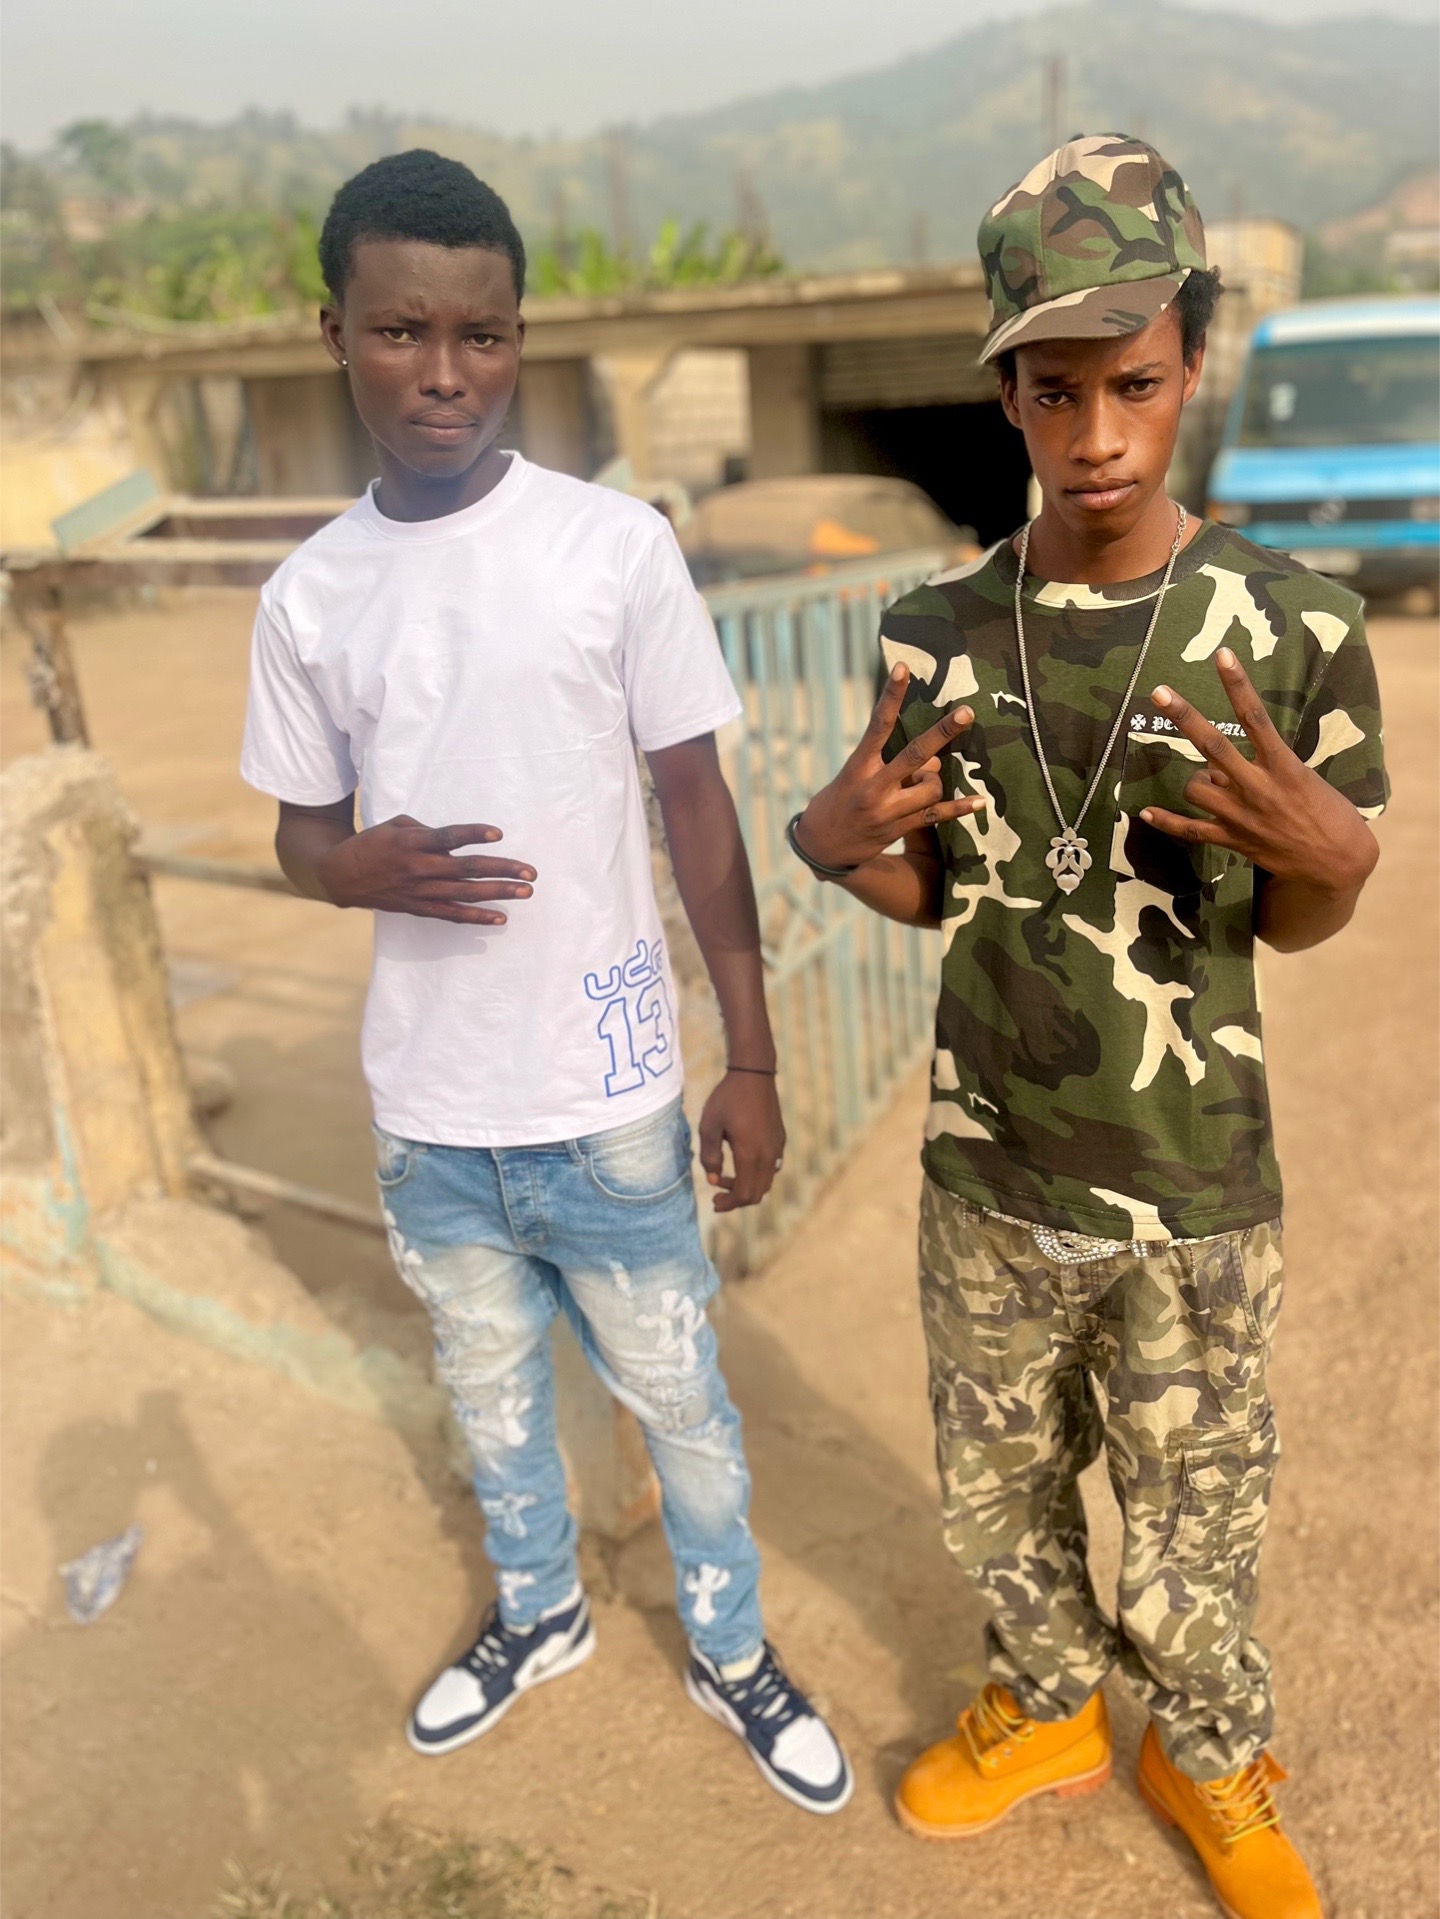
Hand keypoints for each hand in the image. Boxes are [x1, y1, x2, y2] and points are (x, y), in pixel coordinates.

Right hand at [317, 815, 536, 923]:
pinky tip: (500, 918)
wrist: (342, 875)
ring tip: (525, 892)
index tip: (499, 834)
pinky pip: (452, 914)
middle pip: (466, 869)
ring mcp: (420, 891)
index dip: (473, 834)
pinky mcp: (419, 908)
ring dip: (498, 893)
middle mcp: (418, 868)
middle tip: (530, 872)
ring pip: (465, 893)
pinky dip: (476, 918)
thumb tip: (456, 842)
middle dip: (501, 870)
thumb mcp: (396, 826)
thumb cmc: (373, 844)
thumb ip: (427, 831)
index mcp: (411, 843)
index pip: (448, 837)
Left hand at [698, 1070, 784, 1213]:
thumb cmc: (727, 1098)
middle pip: (757, 1193)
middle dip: (736, 1199)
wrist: (753, 1074)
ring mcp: (777, 1147)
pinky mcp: (780, 1139)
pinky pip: (771, 1167)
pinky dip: (756, 1174)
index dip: (729, 1204)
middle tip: (716, 1193)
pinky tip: (740, 1162)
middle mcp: (768, 1155)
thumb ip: (709, 1156)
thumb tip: (713, 1179)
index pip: (745, 1194)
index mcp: (750, 1154)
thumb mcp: (708, 1126)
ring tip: (724, 1177)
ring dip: (746, 1186)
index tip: (714, 1203)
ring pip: (766, 1182)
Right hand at [795, 663, 984, 870]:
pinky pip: (935, 817)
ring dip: (934, 781)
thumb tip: (935, 762)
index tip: (903, 669)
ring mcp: (887, 811)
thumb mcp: (855, 775)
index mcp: (858, 766)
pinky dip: (959, 809)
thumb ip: (893, 764)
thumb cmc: (839, 800)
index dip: (891, 695)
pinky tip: (979, 802)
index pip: (878, 725)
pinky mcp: (897, 829)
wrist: (820, 846)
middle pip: (915, 755)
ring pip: (930, 788)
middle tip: (966, 712)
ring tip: (921, 784)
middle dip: (942, 733)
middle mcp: (873, 787)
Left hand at [1142, 649, 1377, 895]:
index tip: (1222, 655)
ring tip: (1211, 783)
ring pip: (1196, 787)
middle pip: (1213, 746)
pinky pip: (1190, 830)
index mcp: (1284, 766)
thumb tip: (1220, 764)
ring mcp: (1242, 815)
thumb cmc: (1329, 814)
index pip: (1255, 717)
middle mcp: (1258, 787)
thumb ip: (1263, 766)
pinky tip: (1146, 812)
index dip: (1237, 684)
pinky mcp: (1233, 840)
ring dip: (1196, 779)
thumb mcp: (1304, 779)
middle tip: (1161, 692)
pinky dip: (1166, 821)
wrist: (1337, 863)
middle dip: (1185, 717)